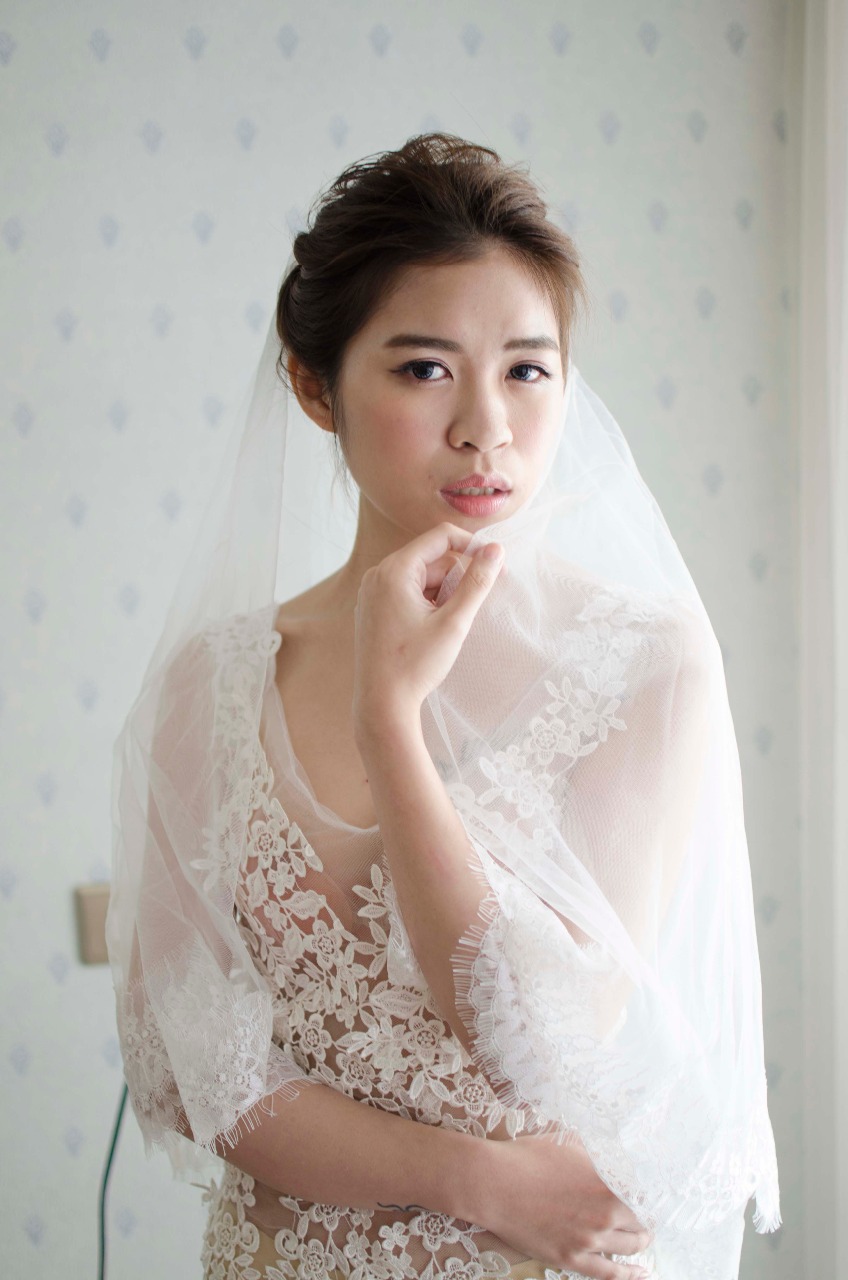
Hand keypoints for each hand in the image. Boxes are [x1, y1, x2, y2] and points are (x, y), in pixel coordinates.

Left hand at [351, 522, 504, 736]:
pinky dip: (427, 602)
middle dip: (457, 577)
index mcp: (394, 571)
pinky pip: (407, 591)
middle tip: (472, 608)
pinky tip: (432, 629)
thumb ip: (477, 582)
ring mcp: (372, 592)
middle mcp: (377, 575)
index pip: (441, 537)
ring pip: (421, 576)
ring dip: (442, 593)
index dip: (472, 545)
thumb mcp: (454, 622)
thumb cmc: (415, 665)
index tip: (495, 566)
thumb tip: (496, 550)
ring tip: (447, 626)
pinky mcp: (373, 609)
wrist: (382, 705)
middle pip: (431, 558)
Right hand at [484, 1130, 653, 1279]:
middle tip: (645, 1219)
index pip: (642, 1198)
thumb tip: (610, 1154)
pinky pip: (609, 1274)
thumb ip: (596, 1154)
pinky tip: (640, 1273)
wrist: (496, 1183)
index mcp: (606, 1185)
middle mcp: (603, 1216)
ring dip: (639, 1245)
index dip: (646, 1199)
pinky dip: (629, 1275)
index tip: (647, 1199)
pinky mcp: (570, 1258)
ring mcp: (587, 1241)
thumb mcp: (570, 1143)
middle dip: (644, 1222)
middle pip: (639, 1225)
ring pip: (628, 1249)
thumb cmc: (529, 1157)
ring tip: (642, 1240)